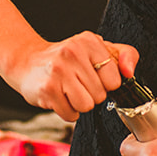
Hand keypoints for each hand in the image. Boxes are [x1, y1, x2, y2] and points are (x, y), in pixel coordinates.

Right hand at [2, 33, 138, 122]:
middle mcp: (73, 52)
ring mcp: (58, 70)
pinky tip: (58, 96)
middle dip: (91, 95)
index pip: (115, 79)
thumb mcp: (97, 49)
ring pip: (87, 106)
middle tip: (76, 83)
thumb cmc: (66, 58)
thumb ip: (124, 54)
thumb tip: (130, 71)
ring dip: (78, 104)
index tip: (92, 76)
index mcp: (89, 41)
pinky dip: (66, 110)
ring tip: (68, 91)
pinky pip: (70, 114)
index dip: (106, 84)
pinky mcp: (47, 89)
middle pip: (101, 95)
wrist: (27, 62)